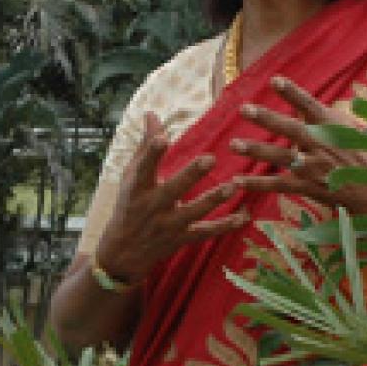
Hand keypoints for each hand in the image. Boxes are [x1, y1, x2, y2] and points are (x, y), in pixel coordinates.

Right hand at [95, 112, 248, 283]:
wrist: (123, 252)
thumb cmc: (129, 205)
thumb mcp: (130, 177)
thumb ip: (145, 146)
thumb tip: (152, 113)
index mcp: (137, 188)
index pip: (143, 168)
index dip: (151, 153)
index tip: (162, 138)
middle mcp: (152, 207)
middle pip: (172, 190)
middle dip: (191, 175)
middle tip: (210, 158)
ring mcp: (168, 225)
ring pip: (194, 212)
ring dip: (214, 199)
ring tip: (233, 185)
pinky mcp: (182, 239)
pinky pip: (206, 232)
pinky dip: (225, 225)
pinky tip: (244, 215)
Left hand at [229, 76, 366, 215]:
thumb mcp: (352, 132)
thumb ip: (327, 119)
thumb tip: (308, 106)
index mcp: (335, 127)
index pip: (311, 105)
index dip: (292, 92)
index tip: (275, 79)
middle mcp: (324, 145)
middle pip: (291, 129)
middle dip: (266, 118)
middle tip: (244, 109)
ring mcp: (316, 167)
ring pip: (281, 156)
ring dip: (256, 150)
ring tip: (233, 143)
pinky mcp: (310, 188)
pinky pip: (280, 185)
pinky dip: (258, 183)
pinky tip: (239, 180)